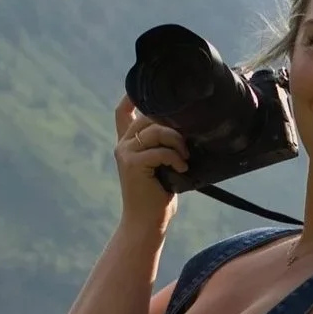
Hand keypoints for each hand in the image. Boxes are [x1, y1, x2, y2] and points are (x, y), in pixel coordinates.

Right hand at [113, 96, 186, 228]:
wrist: (146, 222)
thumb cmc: (160, 195)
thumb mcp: (163, 165)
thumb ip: (165, 145)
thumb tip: (189, 128)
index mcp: (129, 143)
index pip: (123, 112)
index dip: (132, 97)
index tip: (149, 91)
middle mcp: (123, 144)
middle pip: (149, 116)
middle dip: (173, 124)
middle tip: (188, 144)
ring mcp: (125, 153)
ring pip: (156, 131)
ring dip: (177, 141)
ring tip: (185, 156)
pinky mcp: (131, 164)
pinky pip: (159, 150)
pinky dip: (175, 157)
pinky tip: (182, 167)